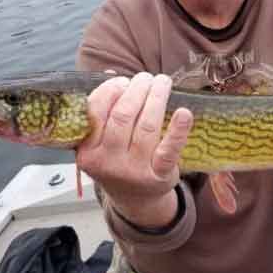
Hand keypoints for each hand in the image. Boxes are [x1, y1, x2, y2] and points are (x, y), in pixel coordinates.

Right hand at [76, 72, 192, 227]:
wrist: (136, 199)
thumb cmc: (117, 160)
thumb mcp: (100, 142)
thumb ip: (103, 110)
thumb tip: (112, 73)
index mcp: (87, 151)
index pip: (95, 113)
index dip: (111, 90)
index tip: (123, 81)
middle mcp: (107, 162)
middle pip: (123, 116)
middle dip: (137, 89)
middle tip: (146, 77)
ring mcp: (133, 170)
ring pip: (146, 126)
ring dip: (156, 98)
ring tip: (162, 82)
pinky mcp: (158, 175)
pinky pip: (169, 150)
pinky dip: (178, 130)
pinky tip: (185, 113)